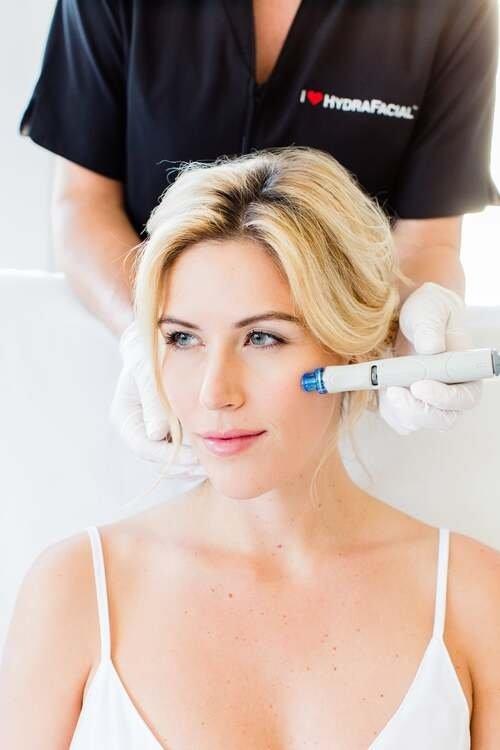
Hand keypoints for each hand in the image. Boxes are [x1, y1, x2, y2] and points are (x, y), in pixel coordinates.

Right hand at [110, 320, 206, 476]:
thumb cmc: (149, 350)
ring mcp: (154, 428)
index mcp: (125, 417)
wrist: (157, 340)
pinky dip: (200, 447)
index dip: (170, 458)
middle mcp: (138, 427)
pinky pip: (185, 444)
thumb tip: (157, 434)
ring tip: (219, 462)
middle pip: (160, 457)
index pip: (145, 448)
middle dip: (186, 465)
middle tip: (211, 467)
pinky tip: (220, 447)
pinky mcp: (171, 426)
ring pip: (174, 454)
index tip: (196, 459)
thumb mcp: (147, 369)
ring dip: (195, 459)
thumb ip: (152, 400)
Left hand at [378, 282, 482, 434]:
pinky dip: (385, 407)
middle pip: (441, 420)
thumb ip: (429, 326)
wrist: (406, 320)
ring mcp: (427, 403)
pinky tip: (380, 385)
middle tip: (392, 391)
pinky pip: (395, 420)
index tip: (419, 385)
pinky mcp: (405, 407)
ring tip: (383, 380)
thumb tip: (431, 347)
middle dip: (415, 410)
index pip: (465, 398)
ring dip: (396, 408)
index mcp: (466, 373)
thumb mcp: (428, 309)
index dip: (444, 398)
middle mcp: (450, 394)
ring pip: (414, 422)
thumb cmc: (426, 312)